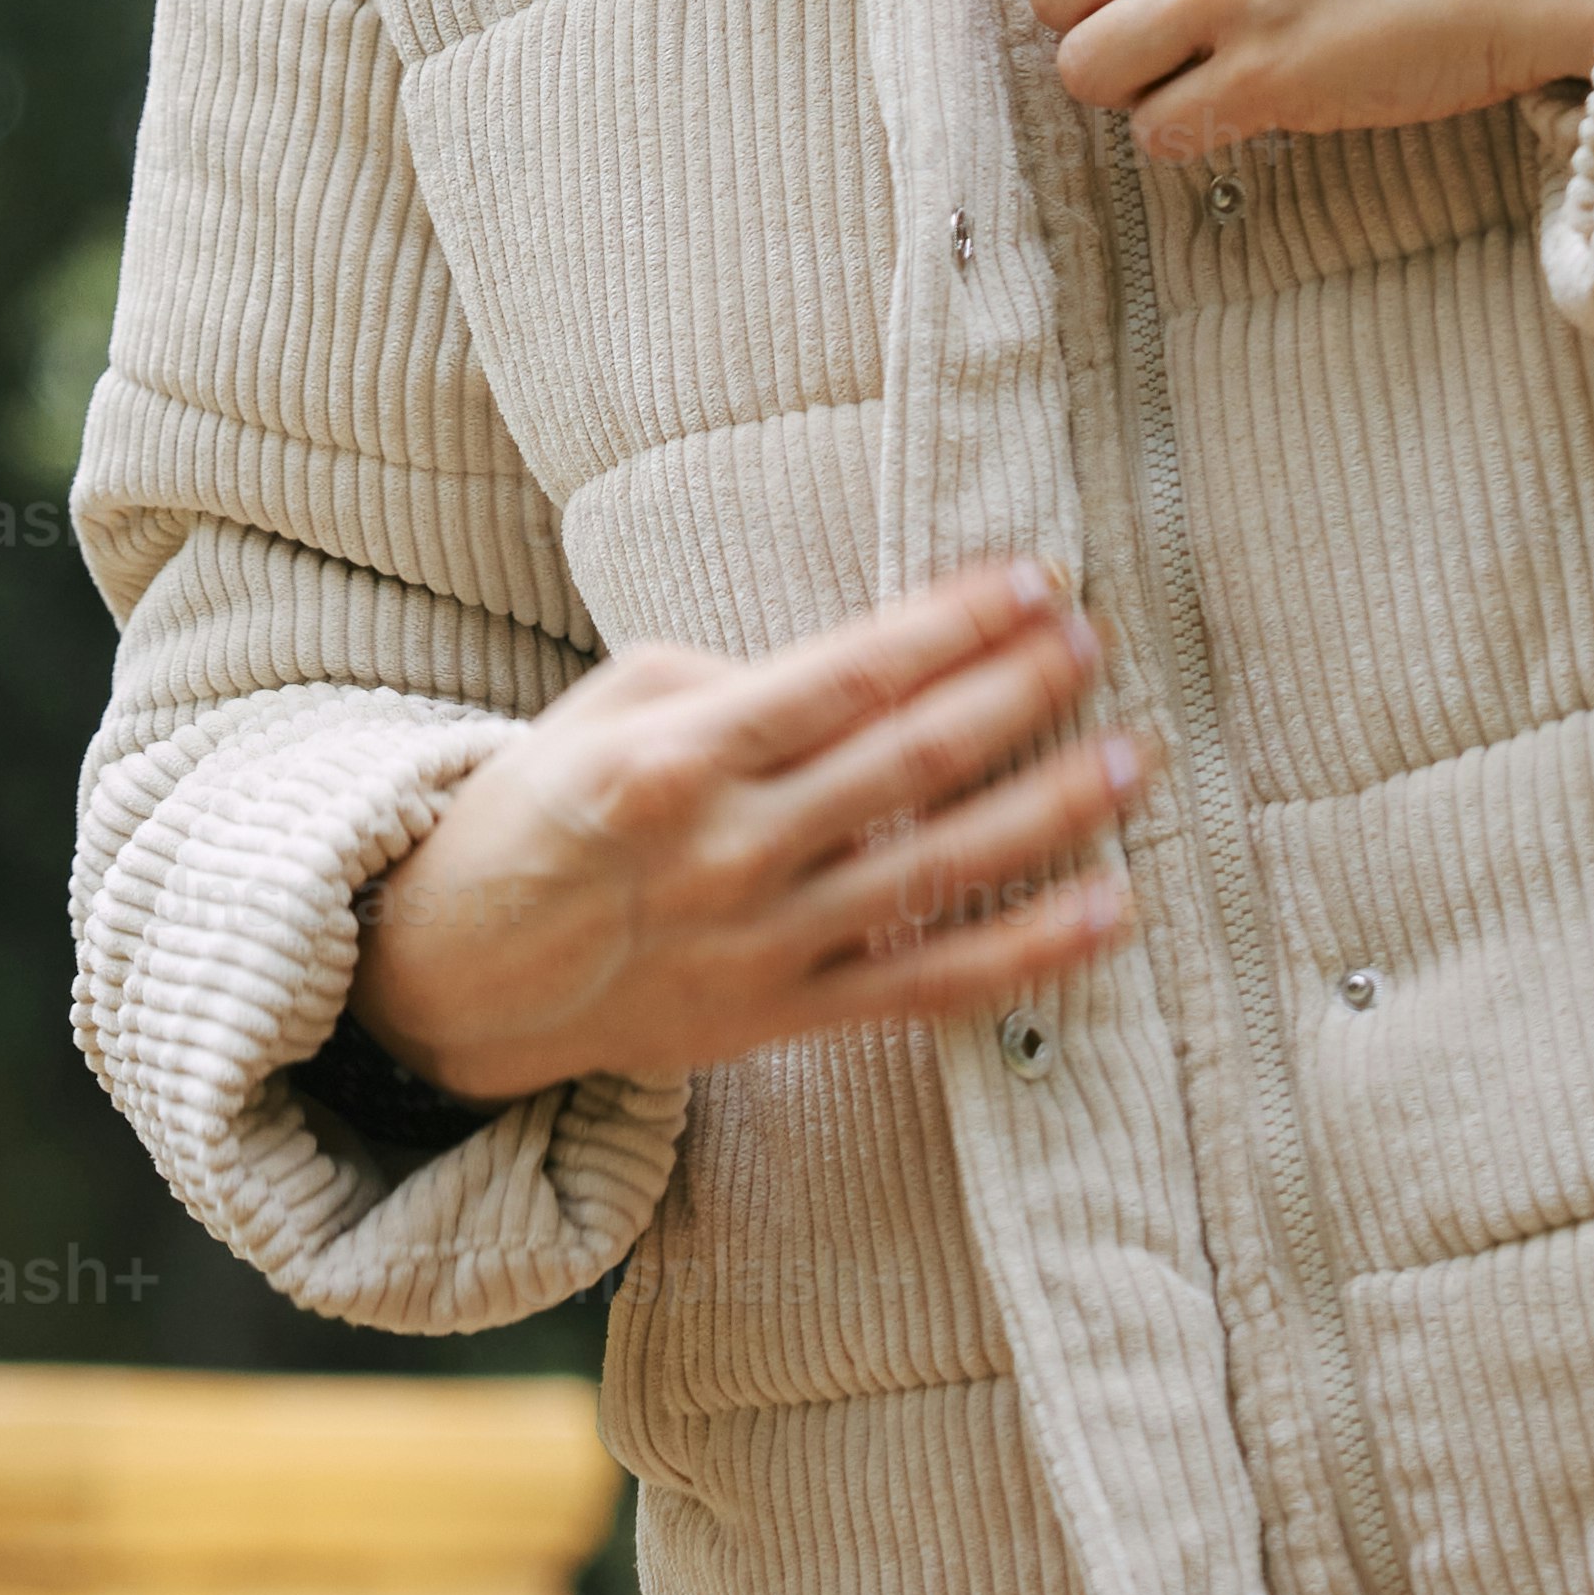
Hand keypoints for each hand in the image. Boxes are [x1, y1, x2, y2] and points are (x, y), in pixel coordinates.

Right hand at [342, 560, 1138, 1105]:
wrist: (461, 974)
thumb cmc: (546, 812)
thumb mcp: (611, 707)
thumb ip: (736, 679)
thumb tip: (870, 673)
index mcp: (679, 755)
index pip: (848, 674)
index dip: (953, 623)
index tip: (1032, 579)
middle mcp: (730, 849)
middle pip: (910, 762)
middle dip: (1016, 693)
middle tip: (1093, 641)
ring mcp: (766, 941)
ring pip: (938, 869)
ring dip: (1050, 810)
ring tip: (1132, 755)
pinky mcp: (790, 1015)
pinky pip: (931, 984)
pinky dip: (1029, 951)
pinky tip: (1109, 910)